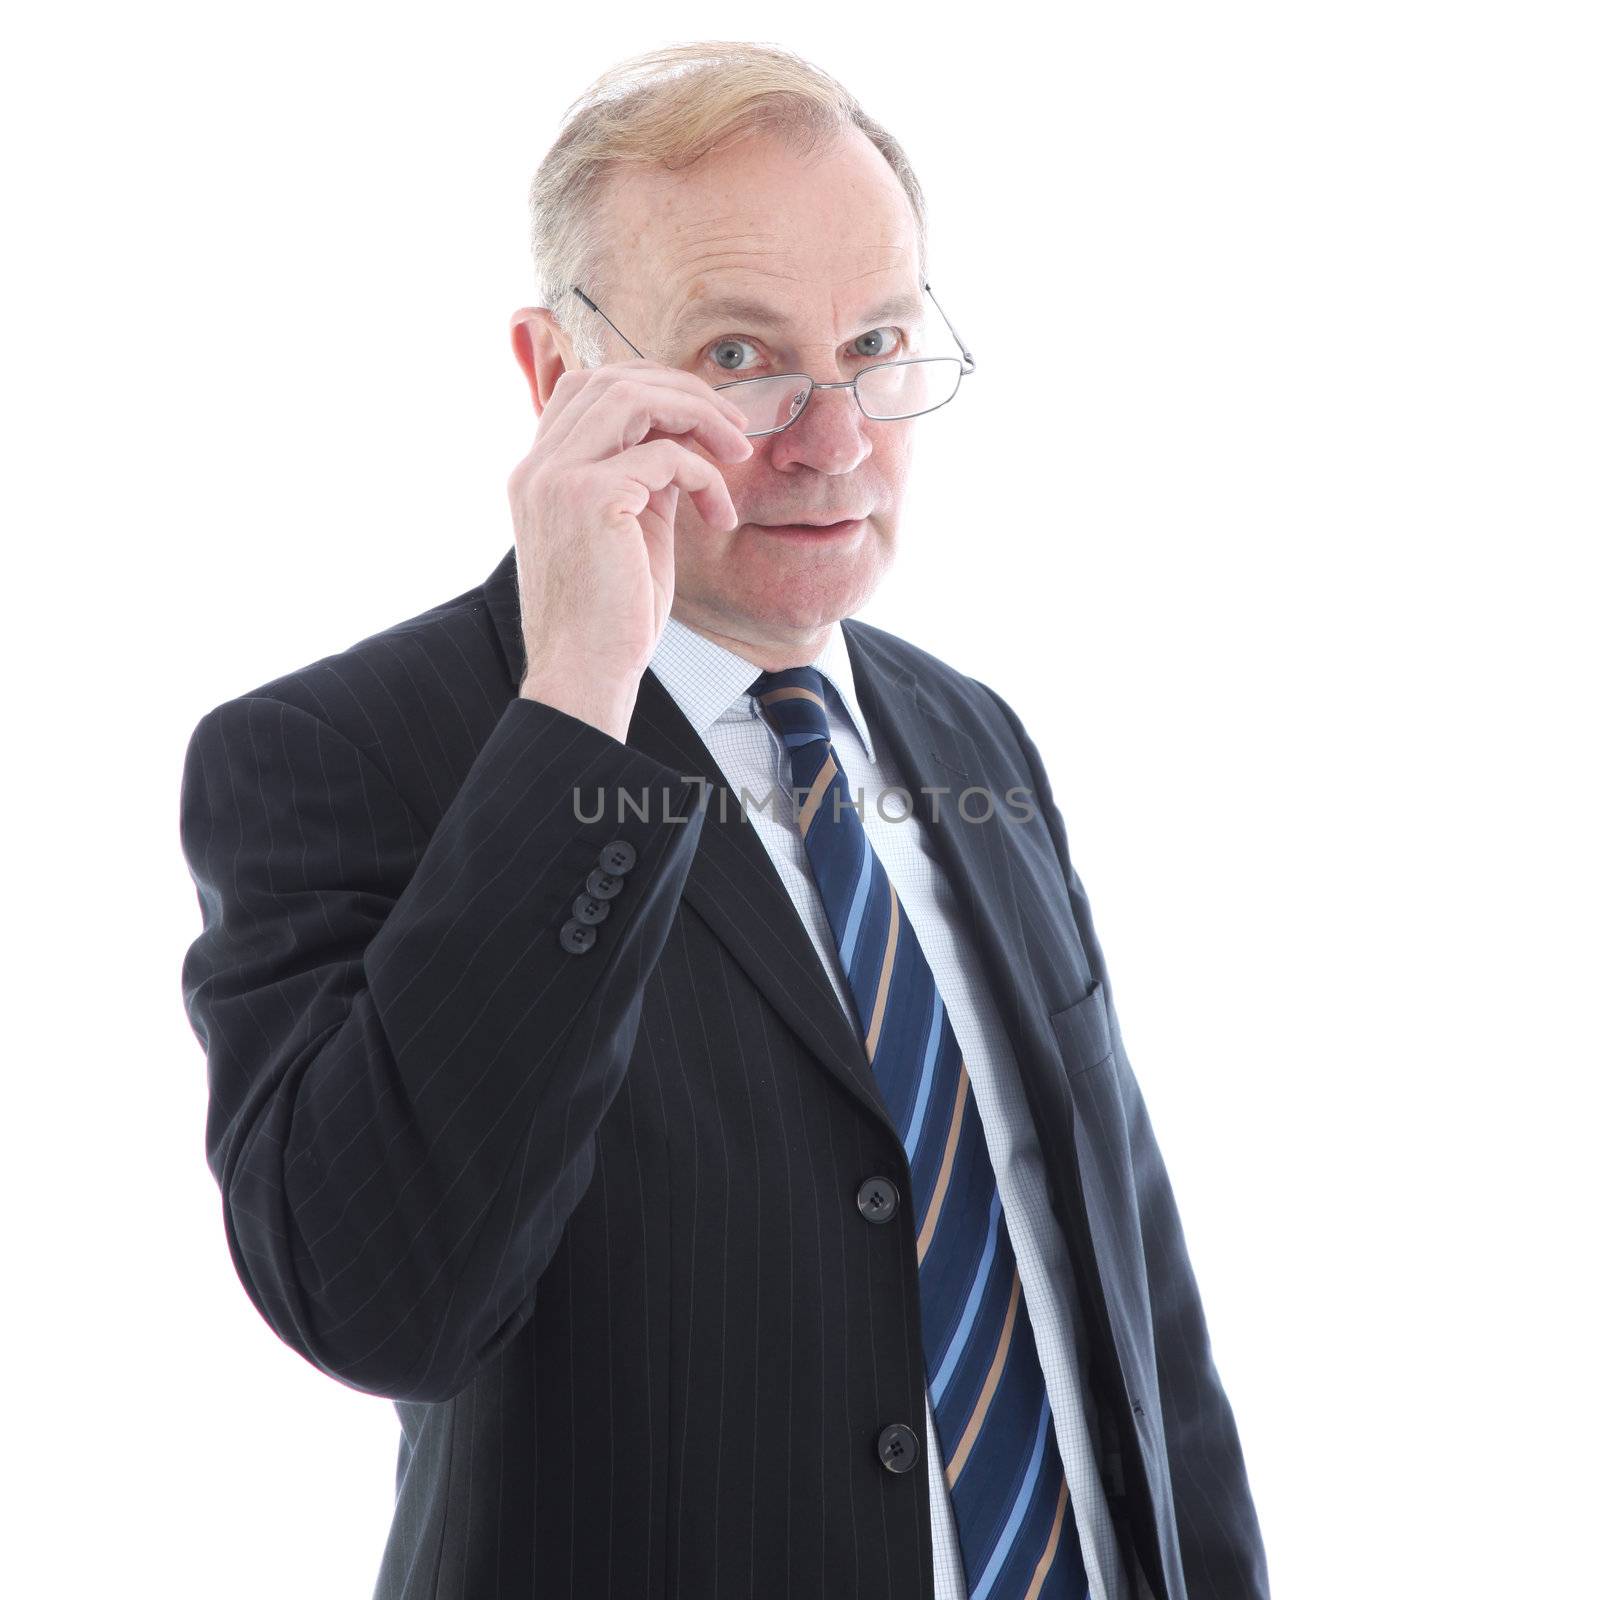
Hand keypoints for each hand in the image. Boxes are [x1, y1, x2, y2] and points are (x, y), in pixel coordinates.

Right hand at [507, 357, 751, 737]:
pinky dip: (705, 477)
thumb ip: (644, 479)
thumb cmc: (612, 618)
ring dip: (698, 416)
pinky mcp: (590, 499)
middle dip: (683, 391)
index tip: (701, 417)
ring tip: (736, 452)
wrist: (585, 675)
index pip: (588, 388)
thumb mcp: (630, 531)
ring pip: (634, 398)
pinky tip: (719, 517)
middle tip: (733, 427)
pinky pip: (665, 456)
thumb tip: (686, 440)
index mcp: (540, 473)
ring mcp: (557, 478)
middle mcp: (538, 467)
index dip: (650, 386)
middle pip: (612, 379)